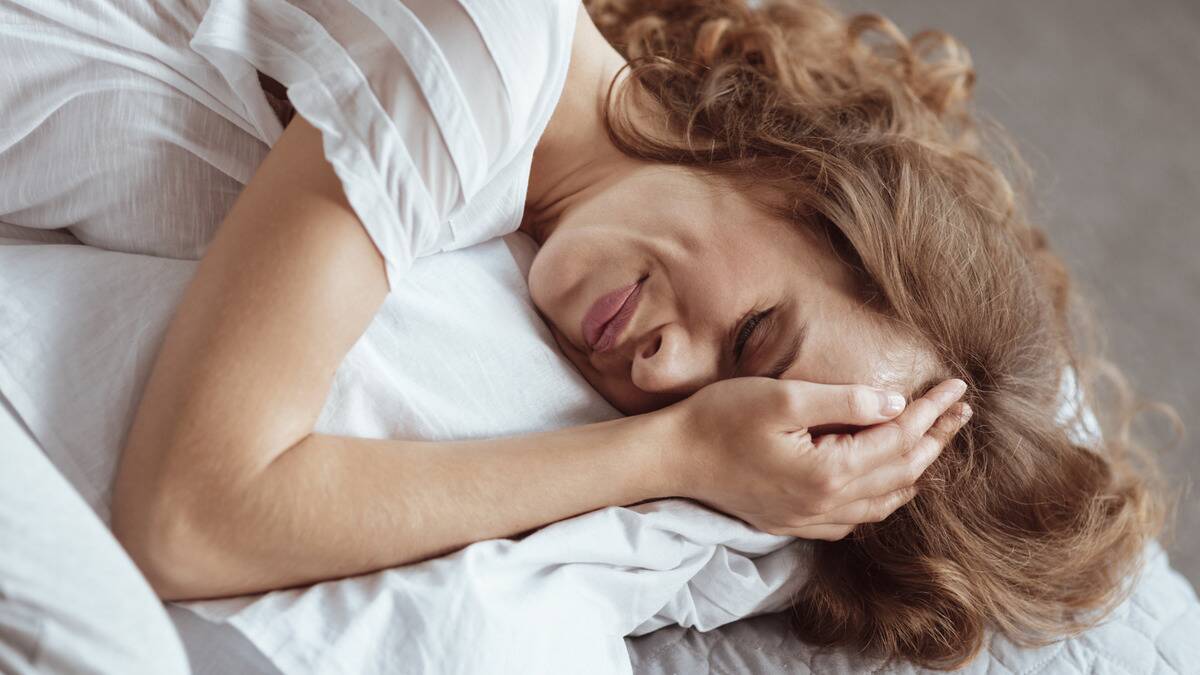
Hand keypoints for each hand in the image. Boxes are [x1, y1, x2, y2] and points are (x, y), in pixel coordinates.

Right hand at [665, 377, 970, 539]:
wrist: (673, 458)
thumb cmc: (721, 419)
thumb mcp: (782, 398)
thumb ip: (843, 402)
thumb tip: (894, 403)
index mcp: (830, 472)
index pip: (900, 439)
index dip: (932, 412)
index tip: (958, 387)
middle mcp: (828, 504)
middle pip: (902, 473)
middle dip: (936, 439)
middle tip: (960, 411)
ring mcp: (812, 519)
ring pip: (885, 501)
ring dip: (916, 470)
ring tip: (934, 440)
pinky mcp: (796, 522)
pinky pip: (858, 517)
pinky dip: (884, 496)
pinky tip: (886, 479)